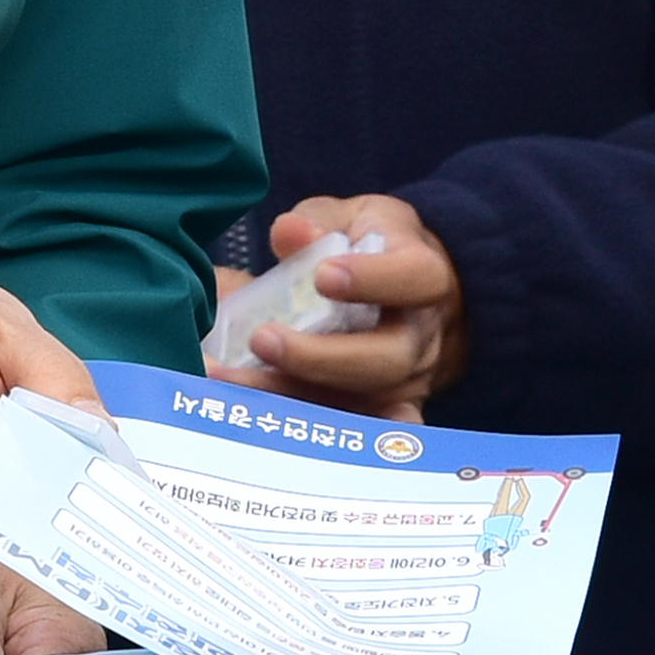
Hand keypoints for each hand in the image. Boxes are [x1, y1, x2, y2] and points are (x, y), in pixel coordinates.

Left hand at [252, 191, 467, 421]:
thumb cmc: (376, 250)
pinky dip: (309, 435)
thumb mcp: (354, 219)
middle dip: (321, 356)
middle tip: (263, 338)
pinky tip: (260, 427)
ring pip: (359, 403)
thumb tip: (290, 233)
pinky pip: (349, 434)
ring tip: (230, 380)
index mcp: (423, 276)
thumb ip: (319, 223)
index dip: (372, 279)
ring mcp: (404, 384)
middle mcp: (420, 337)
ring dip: (292, 395)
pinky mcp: (380, 415)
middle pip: (386, 358)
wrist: (417, 297)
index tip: (323, 276)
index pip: (412, 278)